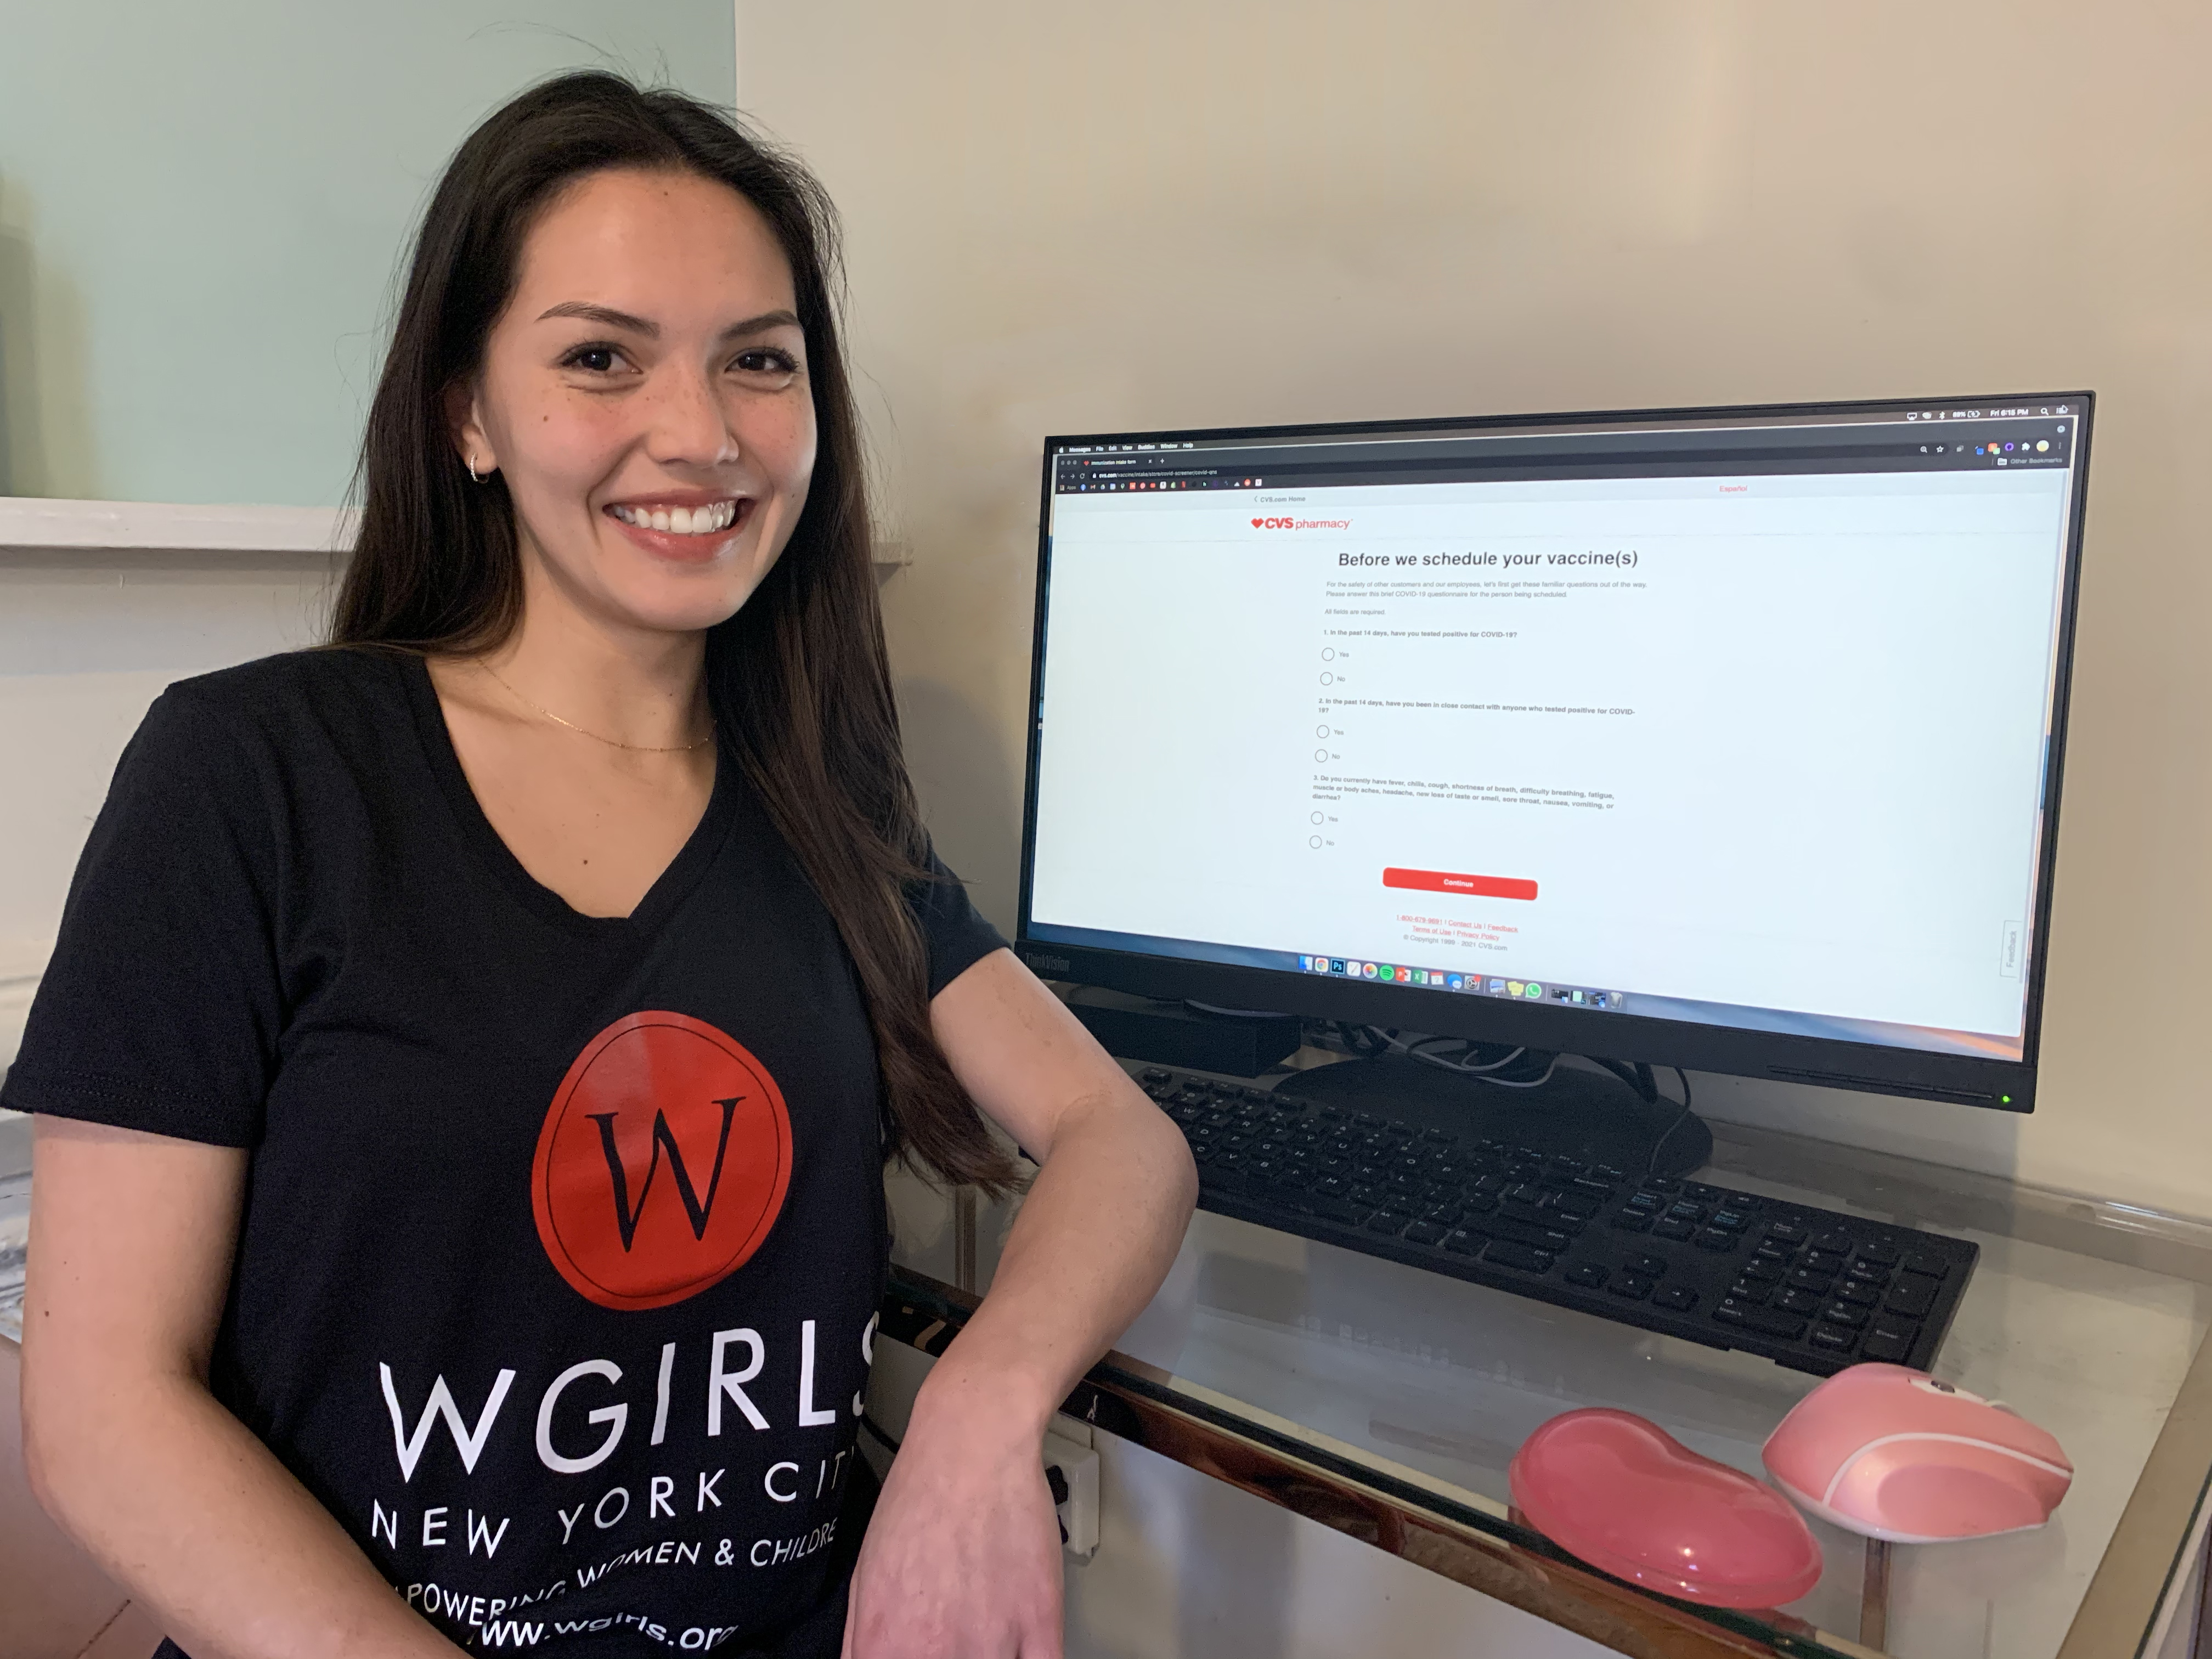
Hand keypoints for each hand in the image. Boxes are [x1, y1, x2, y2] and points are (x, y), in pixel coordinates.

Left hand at [842, 1373, 1063, 1658]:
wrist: (970, 1447)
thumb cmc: (920, 1497)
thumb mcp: (863, 1576)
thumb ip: (866, 1640)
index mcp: (884, 1644)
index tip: (921, 1652)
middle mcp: (935, 1652)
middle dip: (950, 1657)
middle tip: (957, 1638)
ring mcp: (990, 1643)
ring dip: (991, 1654)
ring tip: (988, 1631)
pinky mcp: (1041, 1624)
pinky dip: (1033, 1658)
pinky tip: (1023, 1644)